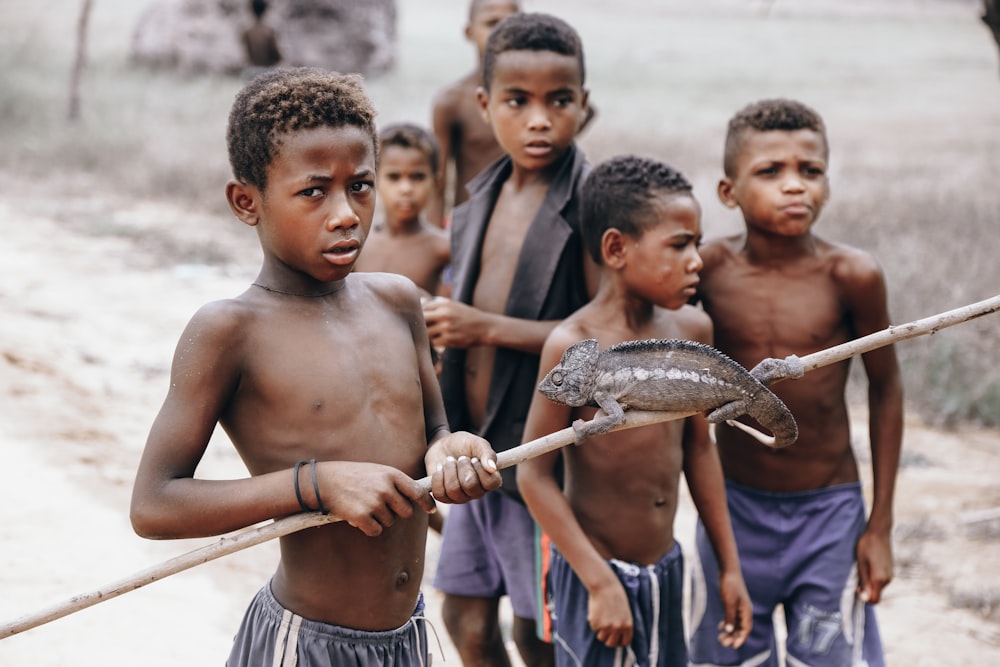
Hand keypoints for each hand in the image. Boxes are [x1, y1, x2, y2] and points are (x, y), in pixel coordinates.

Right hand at [314, 460, 434, 536]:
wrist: (325, 481)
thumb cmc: (354, 476)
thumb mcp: (378, 471)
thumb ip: (397, 483)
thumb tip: (417, 498)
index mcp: (392, 474)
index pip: (418, 491)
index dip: (427, 502)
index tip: (431, 510)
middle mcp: (386, 488)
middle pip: (406, 512)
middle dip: (397, 512)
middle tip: (381, 505)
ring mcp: (374, 502)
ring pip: (390, 522)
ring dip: (379, 519)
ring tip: (365, 505)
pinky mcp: (362, 516)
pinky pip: (376, 531)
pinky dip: (369, 528)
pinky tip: (358, 516)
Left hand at [422, 297, 488, 348]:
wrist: (485, 327)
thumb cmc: (468, 316)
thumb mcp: (454, 305)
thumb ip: (437, 303)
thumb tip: (421, 302)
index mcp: (444, 304)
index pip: (422, 308)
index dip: (419, 314)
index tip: (421, 318)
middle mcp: (444, 315)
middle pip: (421, 320)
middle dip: (420, 325)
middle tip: (422, 328)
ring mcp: (447, 328)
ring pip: (426, 333)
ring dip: (427, 335)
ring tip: (432, 335)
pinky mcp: (450, 340)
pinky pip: (434, 343)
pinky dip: (435, 343)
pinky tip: (440, 340)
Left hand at [426, 431, 501, 503]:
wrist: (442, 445)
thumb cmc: (463, 444)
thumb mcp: (476, 443)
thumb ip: (487, 453)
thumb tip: (492, 468)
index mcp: (489, 479)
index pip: (492, 483)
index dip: (481, 470)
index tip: (474, 459)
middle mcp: (476, 491)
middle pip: (471, 486)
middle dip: (463, 467)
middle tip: (461, 458)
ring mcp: (460, 497)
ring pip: (454, 490)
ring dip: (449, 470)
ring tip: (450, 460)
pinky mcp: (444, 497)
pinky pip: (440, 493)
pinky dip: (438, 476)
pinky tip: (440, 468)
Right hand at [587, 577, 633, 647]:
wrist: (605, 586)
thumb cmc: (615, 595)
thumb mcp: (624, 611)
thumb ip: (622, 624)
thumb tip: (616, 636)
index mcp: (628, 625)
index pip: (625, 642)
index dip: (619, 641)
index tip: (615, 639)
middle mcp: (618, 628)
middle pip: (611, 643)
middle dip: (608, 639)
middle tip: (605, 631)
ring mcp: (606, 627)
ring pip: (601, 637)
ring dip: (600, 630)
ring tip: (601, 617)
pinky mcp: (596, 624)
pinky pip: (594, 628)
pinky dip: (594, 622)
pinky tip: (596, 611)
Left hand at [717, 569, 751, 647]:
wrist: (728, 570)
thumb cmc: (730, 585)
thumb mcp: (729, 602)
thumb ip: (730, 616)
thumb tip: (729, 631)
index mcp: (746, 611)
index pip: (746, 629)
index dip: (741, 638)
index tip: (734, 646)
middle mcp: (744, 611)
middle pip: (740, 628)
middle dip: (733, 637)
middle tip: (723, 643)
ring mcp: (738, 607)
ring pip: (735, 624)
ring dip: (729, 632)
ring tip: (720, 639)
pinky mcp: (732, 604)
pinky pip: (731, 618)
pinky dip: (727, 624)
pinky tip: (720, 627)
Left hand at [856, 527, 892, 602]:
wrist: (879, 532)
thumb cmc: (867, 545)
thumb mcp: (861, 563)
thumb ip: (863, 581)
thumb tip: (864, 597)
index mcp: (880, 579)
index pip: (874, 600)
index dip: (864, 598)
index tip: (856, 588)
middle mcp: (888, 580)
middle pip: (876, 594)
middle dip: (866, 591)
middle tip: (857, 577)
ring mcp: (890, 575)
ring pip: (878, 588)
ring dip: (869, 584)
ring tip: (862, 569)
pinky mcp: (890, 571)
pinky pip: (881, 581)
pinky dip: (874, 579)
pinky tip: (868, 566)